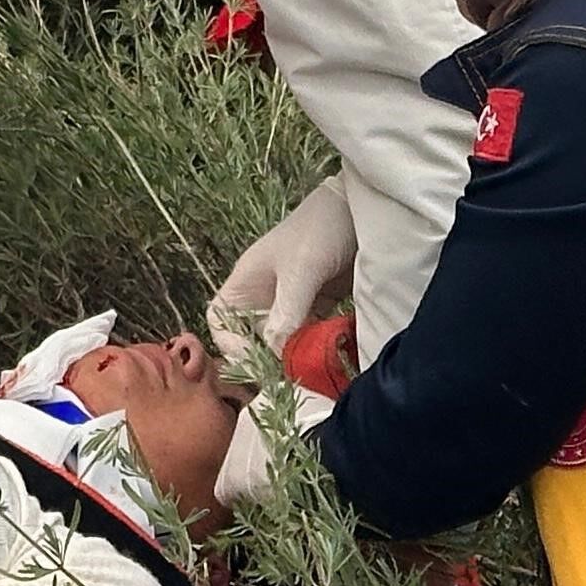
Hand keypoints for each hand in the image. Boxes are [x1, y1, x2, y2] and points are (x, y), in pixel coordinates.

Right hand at [211, 177, 352, 361]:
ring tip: (312, 373)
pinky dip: (319, 348)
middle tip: (287, 378)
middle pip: (253, 337)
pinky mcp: (322, 306)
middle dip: (266, 359)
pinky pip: (313, 335)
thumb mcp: (302, 267)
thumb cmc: (322, 227)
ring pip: (285, 341)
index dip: (229, 343)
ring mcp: (295, 302)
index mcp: (248, 281)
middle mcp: (266, 295)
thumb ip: (288, 308)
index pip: (220, 319)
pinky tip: (331, 358)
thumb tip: (275, 351)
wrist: (365, 207)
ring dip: (296, 358)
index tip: (253, 360)